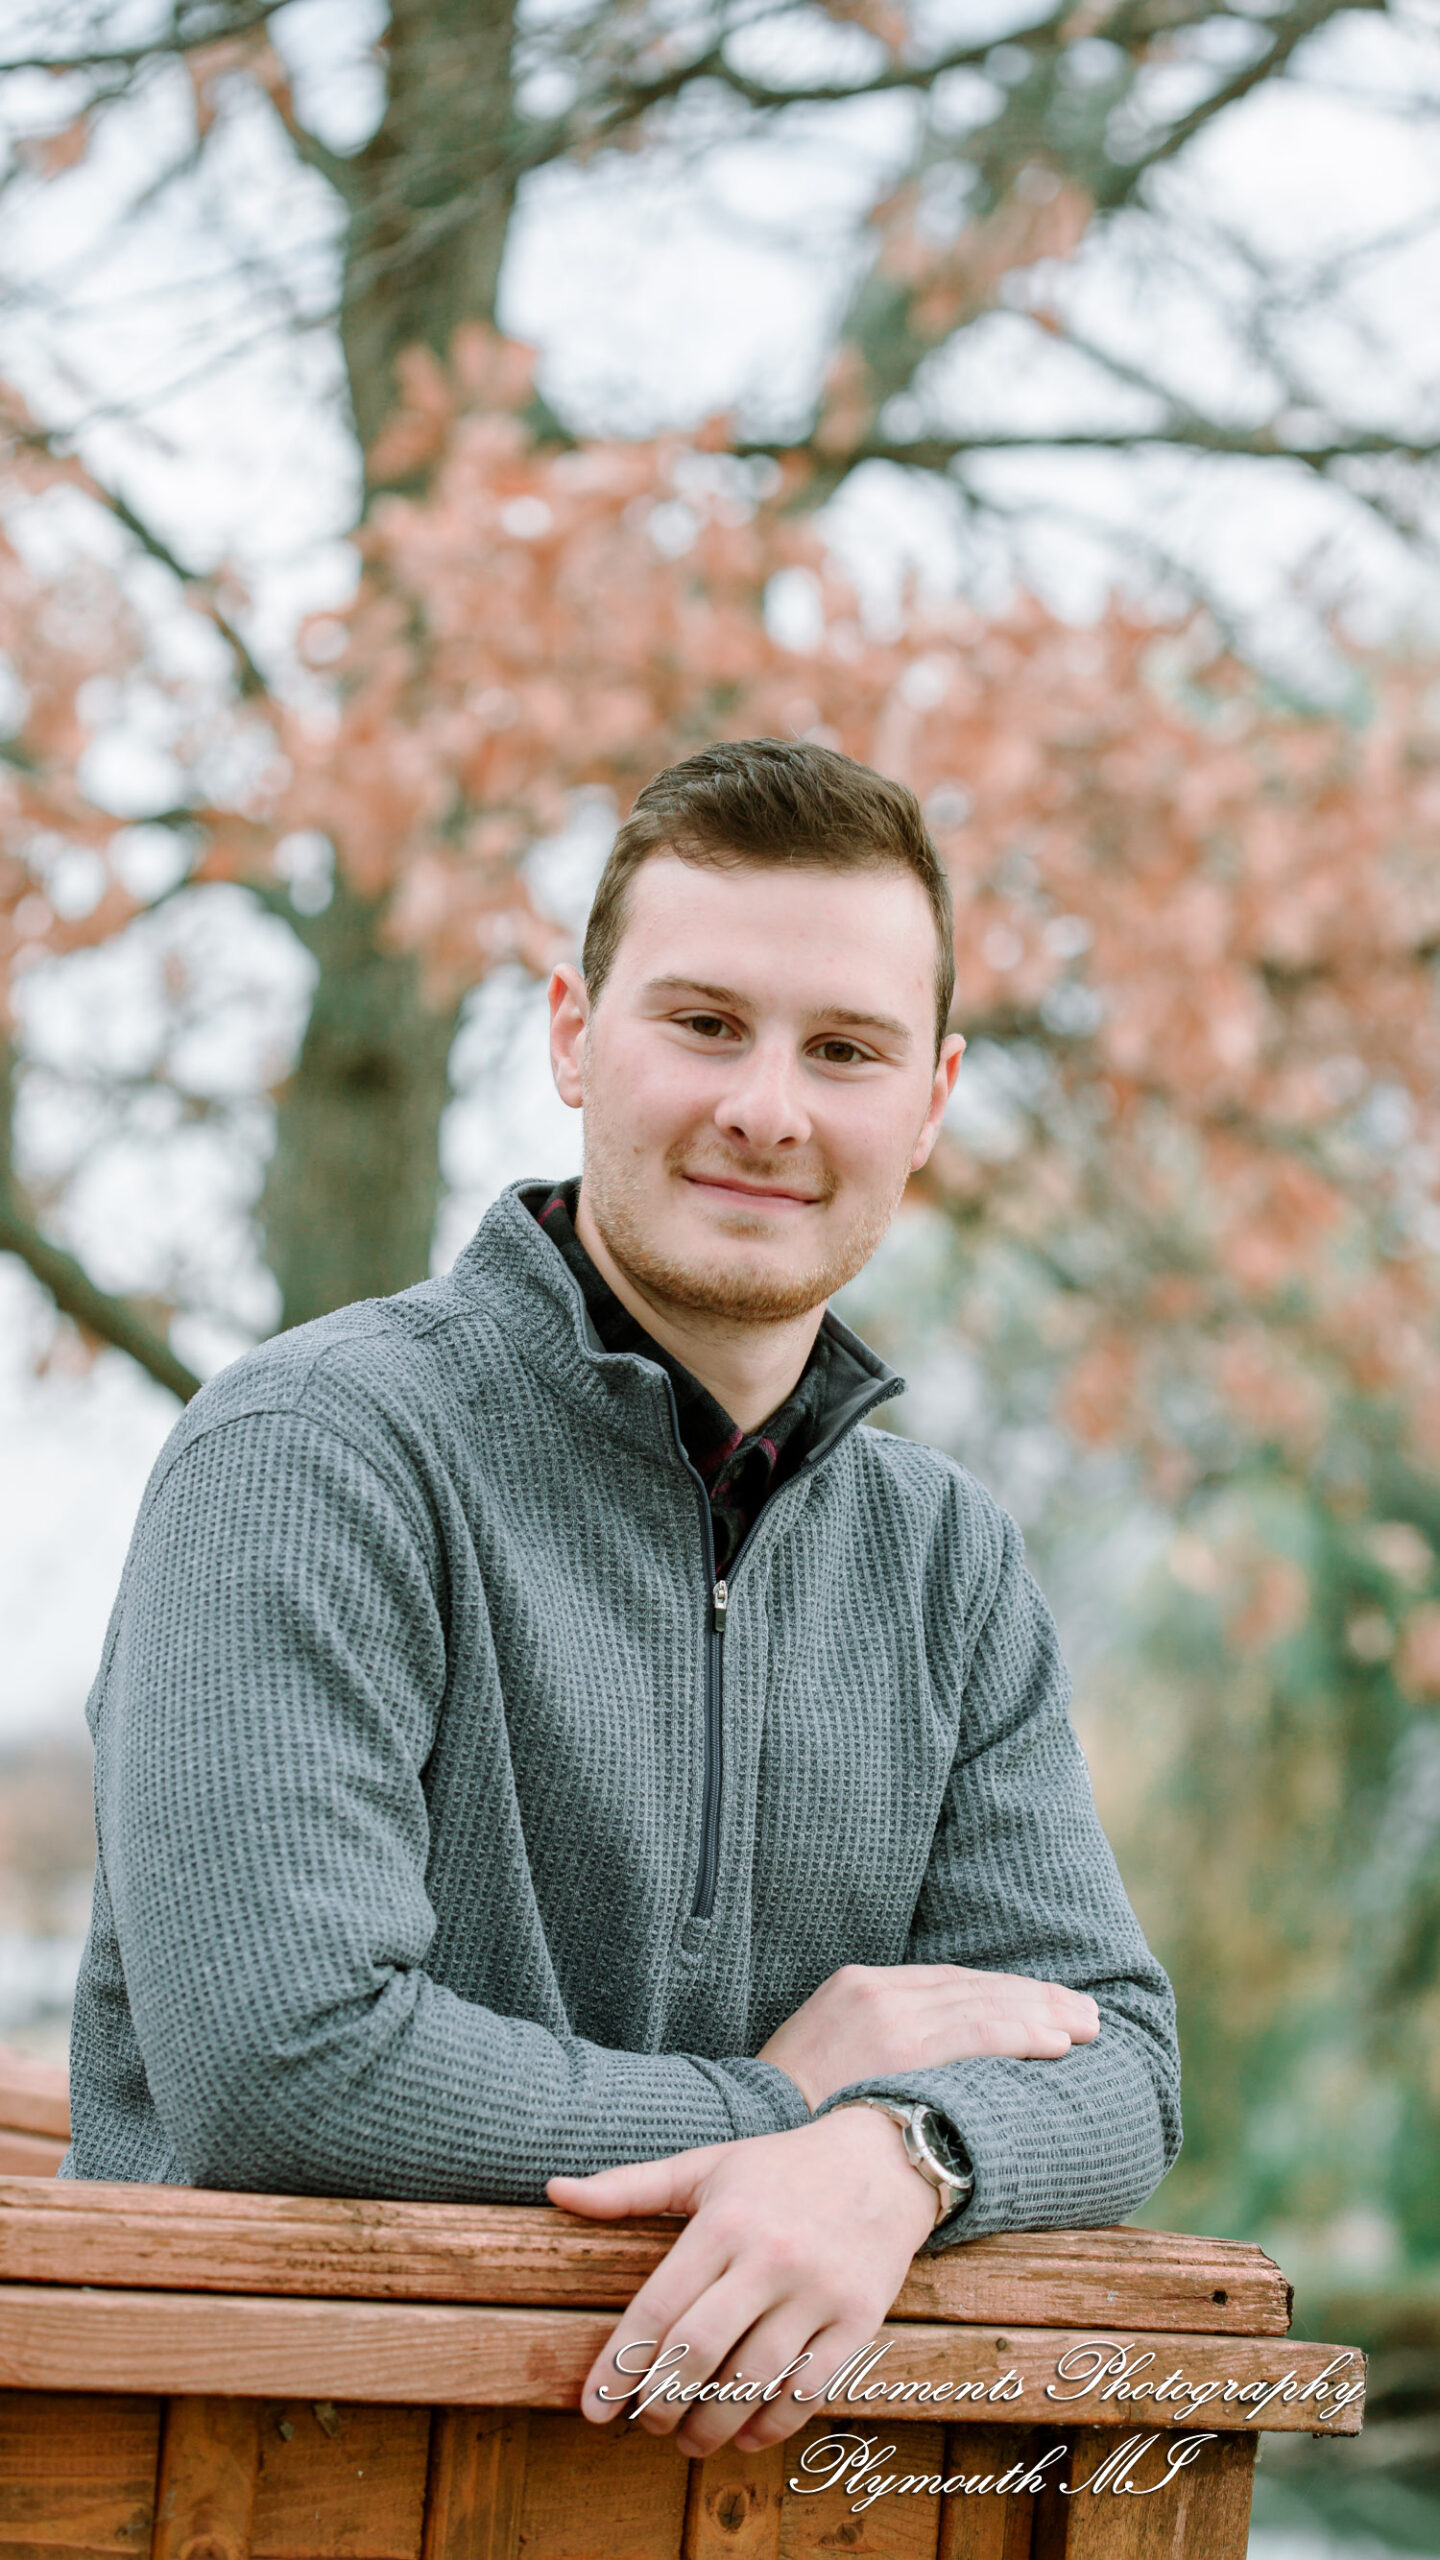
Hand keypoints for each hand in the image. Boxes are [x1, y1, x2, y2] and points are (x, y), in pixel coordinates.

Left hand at [547, 2107, 937, 2458]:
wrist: (883, 2163)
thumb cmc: (779, 2169)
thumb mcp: (704, 2167)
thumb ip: (629, 2187)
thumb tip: (554, 2191)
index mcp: (725, 2221)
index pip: (657, 2308)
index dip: (617, 2366)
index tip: (592, 2408)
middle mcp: (771, 2257)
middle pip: (698, 2352)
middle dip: (660, 2404)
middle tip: (645, 2425)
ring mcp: (819, 2291)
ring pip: (753, 2381)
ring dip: (712, 2426)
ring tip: (689, 2438)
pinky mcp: (860, 2319)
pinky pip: (809, 2391)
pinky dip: (771, 2425)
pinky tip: (746, 2433)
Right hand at [757, 1961, 1100, 2110]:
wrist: (744, 2128)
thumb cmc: (790, 2113)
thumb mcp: (827, 2057)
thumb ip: (875, 2048)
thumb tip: (928, 2070)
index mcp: (858, 1985)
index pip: (949, 1982)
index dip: (1003, 1993)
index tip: (1042, 2004)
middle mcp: (877, 1990)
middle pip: (974, 1988)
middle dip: (1035, 1998)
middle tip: (1084, 2013)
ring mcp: (890, 2015)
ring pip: (984, 2006)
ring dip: (1043, 2014)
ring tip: (1086, 2026)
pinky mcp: (900, 2047)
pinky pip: (977, 2034)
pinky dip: (1023, 2034)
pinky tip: (1058, 2043)